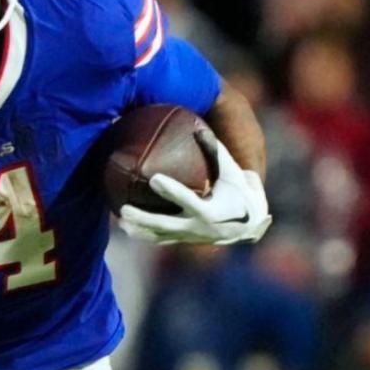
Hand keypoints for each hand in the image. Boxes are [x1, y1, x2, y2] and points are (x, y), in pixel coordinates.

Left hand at [119, 133, 271, 245]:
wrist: (250, 224)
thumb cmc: (240, 192)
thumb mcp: (232, 172)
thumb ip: (216, 151)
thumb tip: (199, 128)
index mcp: (212, 212)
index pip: (187, 201)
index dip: (171, 191)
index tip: (154, 178)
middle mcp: (199, 228)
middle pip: (166, 224)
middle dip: (144, 218)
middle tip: (124, 208)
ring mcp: (190, 237)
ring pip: (160, 236)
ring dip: (139, 230)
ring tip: (120, 220)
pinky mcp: (185, 241)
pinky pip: (161, 239)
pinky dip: (144, 235)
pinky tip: (127, 227)